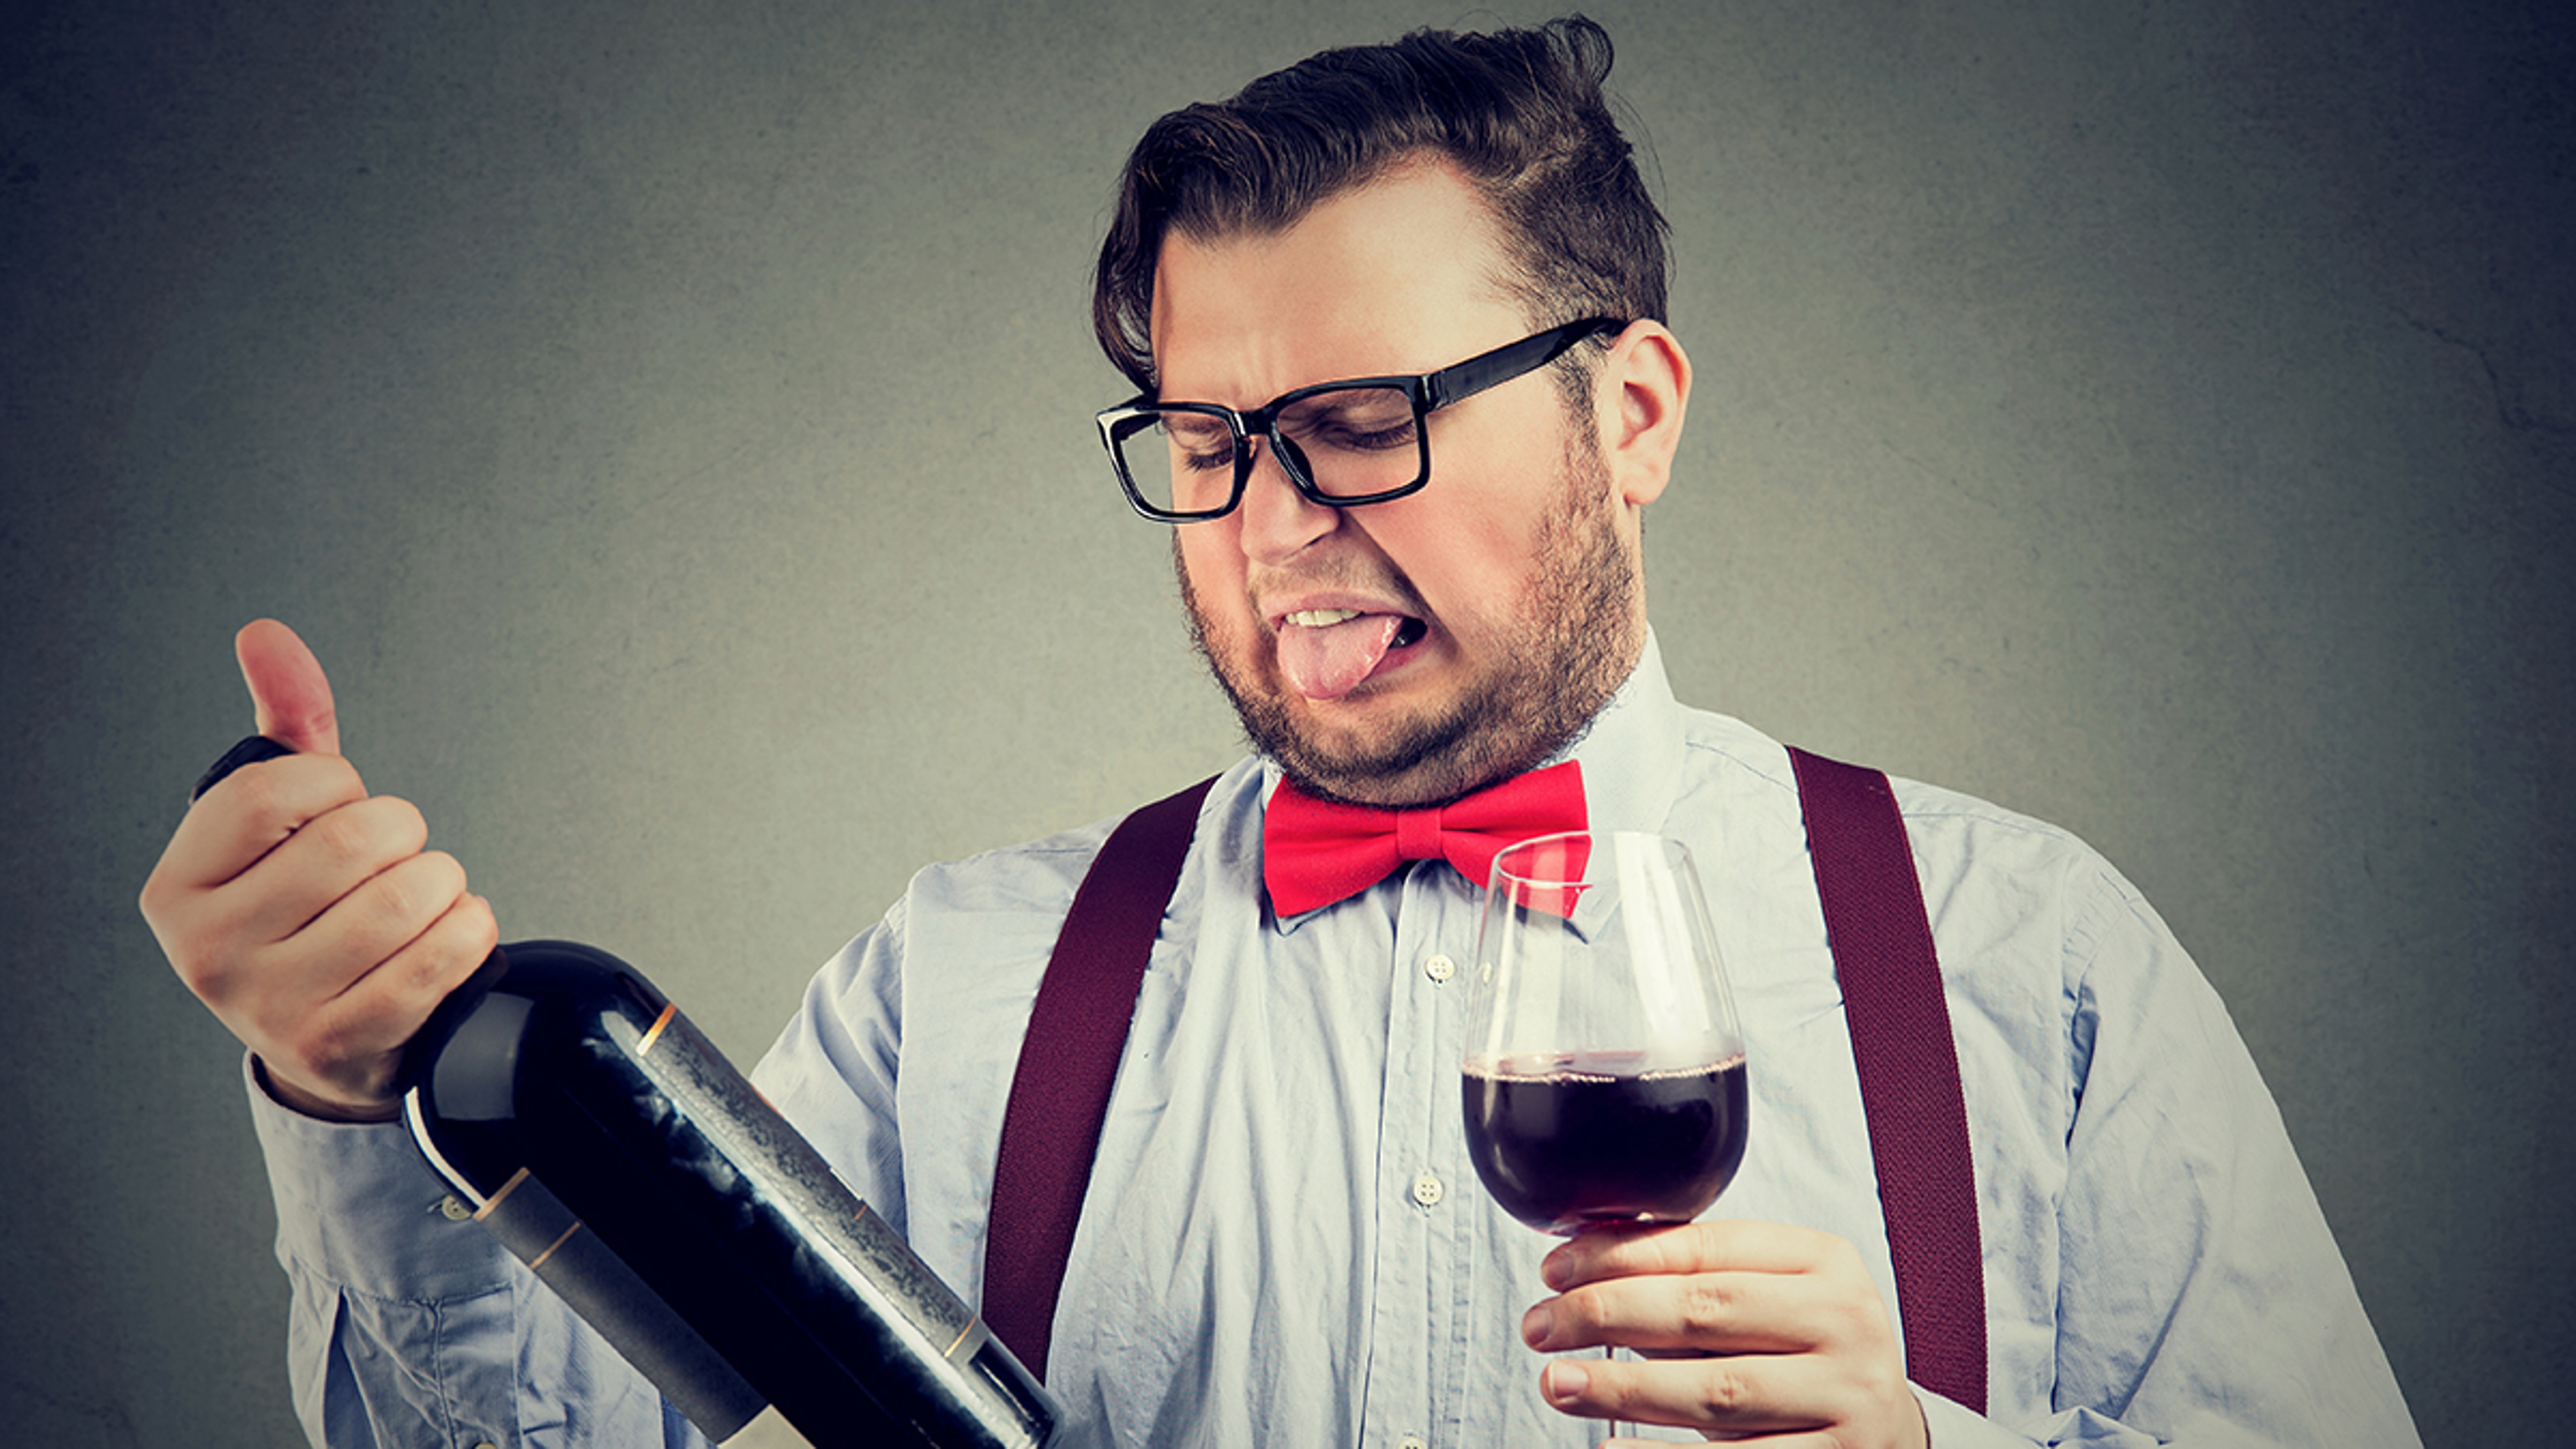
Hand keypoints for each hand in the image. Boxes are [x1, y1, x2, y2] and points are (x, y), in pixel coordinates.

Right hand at [140, 620, 497, 1120]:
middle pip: (349, 843)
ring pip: (401, 899)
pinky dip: (470, 931)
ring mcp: (271, 1006)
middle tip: (398, 855)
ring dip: (443, 883)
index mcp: (178, 886)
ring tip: (426, 895)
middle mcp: (209, 951)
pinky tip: (455, 931)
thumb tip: (266, 636)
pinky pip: (436, 961)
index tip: (342, 810)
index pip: (271, 793)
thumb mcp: (287, 819)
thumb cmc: (308, 911)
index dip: (337, 786)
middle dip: (404, 834)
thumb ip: (288, 723)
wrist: (326, 1035)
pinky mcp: (342, 1045)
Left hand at [1519, 1220, 1927, 1447]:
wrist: (1891, 1436)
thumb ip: (1697, 1278)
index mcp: (1825, 1262)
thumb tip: (1578, 1260)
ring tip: (1557, 1382)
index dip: (1618, 1254)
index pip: (1706, 1246)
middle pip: (1704, 1310)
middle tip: (1540, 1325)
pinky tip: (1611, 1448)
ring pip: (1714, 1389)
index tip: (1553, 1269)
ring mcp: (1845, 1399)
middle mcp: (1845, 1324)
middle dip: (1607, 1313)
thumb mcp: (1769, 1300)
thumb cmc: (1803, 1357)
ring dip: (1622, 1387)